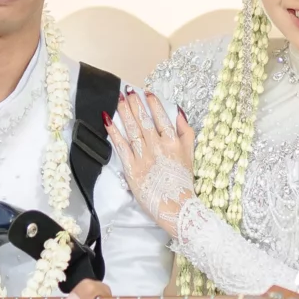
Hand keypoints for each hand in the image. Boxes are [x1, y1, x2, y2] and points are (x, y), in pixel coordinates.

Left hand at [110, 90, 195, 234]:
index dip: (153, 104)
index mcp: (173, 143)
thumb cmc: (183, 183)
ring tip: (118, 99)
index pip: (161, 118)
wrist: (177, 208)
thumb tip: (179, 113)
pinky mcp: (132, 169)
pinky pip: (121, 147)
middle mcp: (158, 147)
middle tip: (127, 90)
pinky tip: (108, 121)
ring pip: (132, 130)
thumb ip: (186, 133)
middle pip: (144, 121)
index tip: (146, 92)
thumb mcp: (191, 155)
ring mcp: (144, 157)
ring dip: (124, 113)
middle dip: (135, 103)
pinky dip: (114, 133)